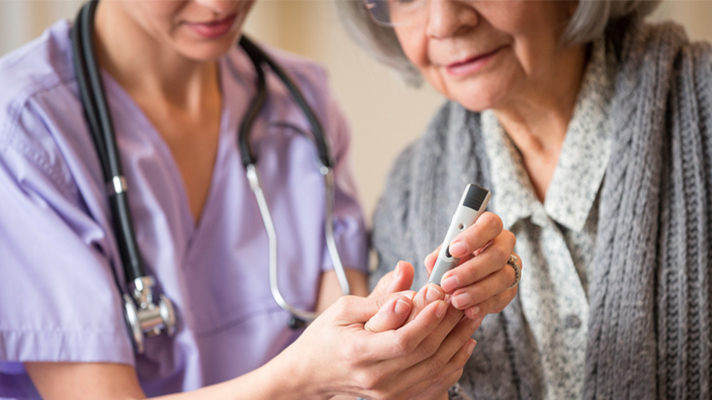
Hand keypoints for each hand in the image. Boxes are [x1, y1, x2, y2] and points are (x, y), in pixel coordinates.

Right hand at [277, 280, 476, 399]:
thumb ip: (380, 296)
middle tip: (462, 301)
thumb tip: (406, 275)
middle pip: (425, 353)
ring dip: (458, 342)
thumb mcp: (344, 309)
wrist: (312, 375)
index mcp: (358, 353)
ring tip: (469, 317)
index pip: (403, 339)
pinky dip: (454, 363)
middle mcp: (375, 378)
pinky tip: (463, 342)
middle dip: (449, 325)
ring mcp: (388, 393)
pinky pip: (435, 384)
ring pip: (435, 369)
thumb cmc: (326, 337)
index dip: (427, 319)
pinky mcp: (397, 398)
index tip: (441, 298)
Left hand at [425, 211, 520, 319]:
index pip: (490, 223)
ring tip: (456, 301)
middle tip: (448, 283)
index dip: (474, 236)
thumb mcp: (442, 256)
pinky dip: (484, 305)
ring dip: (477, 291)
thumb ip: (438, 258)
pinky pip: (503, 298)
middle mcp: (504, 245)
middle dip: (471, 271)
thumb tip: (435, 264)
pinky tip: (468, 310)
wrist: (461, 284)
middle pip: (497, 254)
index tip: (453, 249)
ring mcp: (511, 267)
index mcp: (488, 228)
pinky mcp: (511, 289)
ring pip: (503, 278)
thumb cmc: (452, 262)